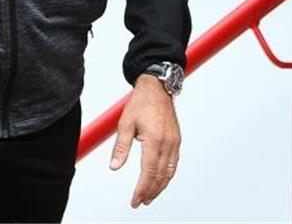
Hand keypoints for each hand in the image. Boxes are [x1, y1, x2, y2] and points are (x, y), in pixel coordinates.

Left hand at [110, 75, 180, 207]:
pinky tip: (161, 181)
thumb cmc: (141, 103)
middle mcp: (167, 143)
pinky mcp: (177, 140)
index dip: (141, 189)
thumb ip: (121, 148)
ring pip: (169, 172)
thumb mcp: (125, 124)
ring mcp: (174, 142)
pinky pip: (174, 163)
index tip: (135, 200)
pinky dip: (168, 176)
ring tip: (150, 196)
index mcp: (154, 140)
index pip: (148, 172)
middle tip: (141, 202)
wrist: (157, 88)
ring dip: (160, 187)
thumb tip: (114, 166)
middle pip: (160, 176)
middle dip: (151, 192)